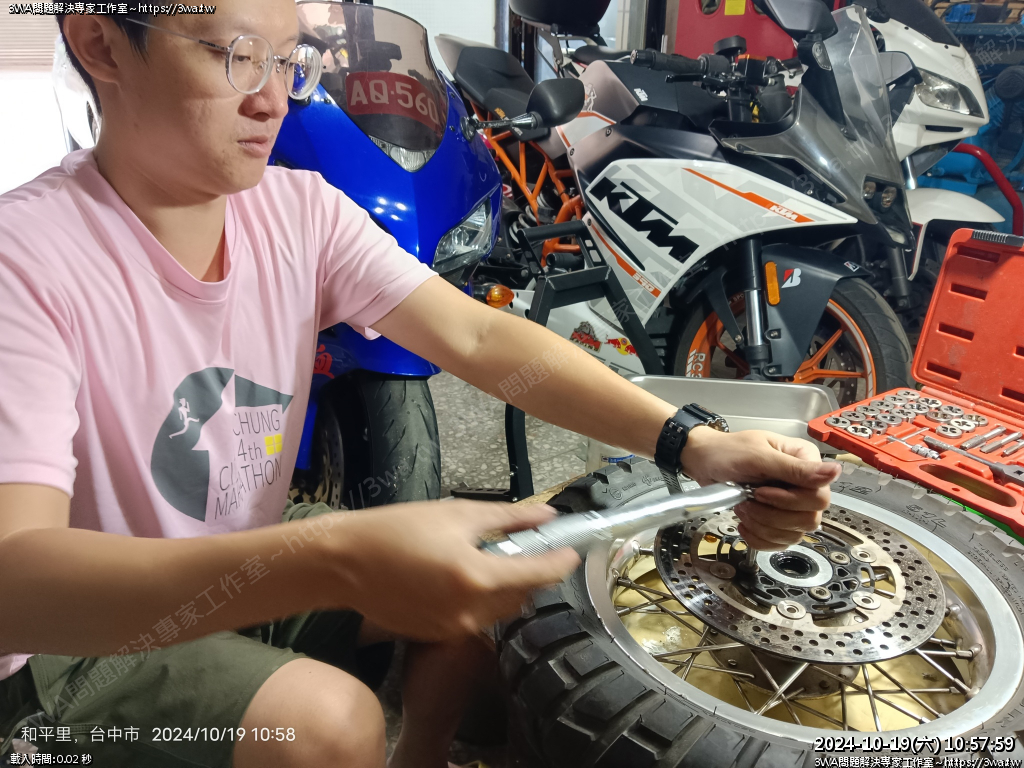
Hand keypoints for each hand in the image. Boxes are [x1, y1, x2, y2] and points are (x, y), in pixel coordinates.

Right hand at [323, 501, 579, 641]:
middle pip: (522, 597)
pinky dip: (479, 599)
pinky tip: (457, 576)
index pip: (539, 575)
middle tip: (519, 545)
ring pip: (500, 610)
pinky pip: (474, 618)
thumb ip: (508, 517)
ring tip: (483, 558)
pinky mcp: (437, 636)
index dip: (560, 561)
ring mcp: (453, 629)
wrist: (344, 563)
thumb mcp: (456, 514)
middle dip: (530, 573)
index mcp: (478, 578)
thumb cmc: (396, 530)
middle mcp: (471, 612)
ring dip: (504, 587)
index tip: (571, 550)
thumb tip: (546, 516)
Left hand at [681, 427, 842, 550]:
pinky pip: (781, 542)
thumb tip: (834, 471)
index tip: (760, 492)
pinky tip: (745, 524)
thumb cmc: (728, 451)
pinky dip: (760, 538)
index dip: (789, 501)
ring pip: (795, 534)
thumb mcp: (759, 456)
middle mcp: (805, 484)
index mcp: (806, 461)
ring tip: (743, 508)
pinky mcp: (779, 521)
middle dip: (773, 515)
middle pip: (810, 519)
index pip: (819, 496)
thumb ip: (795, 468)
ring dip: (763, 526)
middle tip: (748, 501)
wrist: (705, 462)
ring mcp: (793, 505)